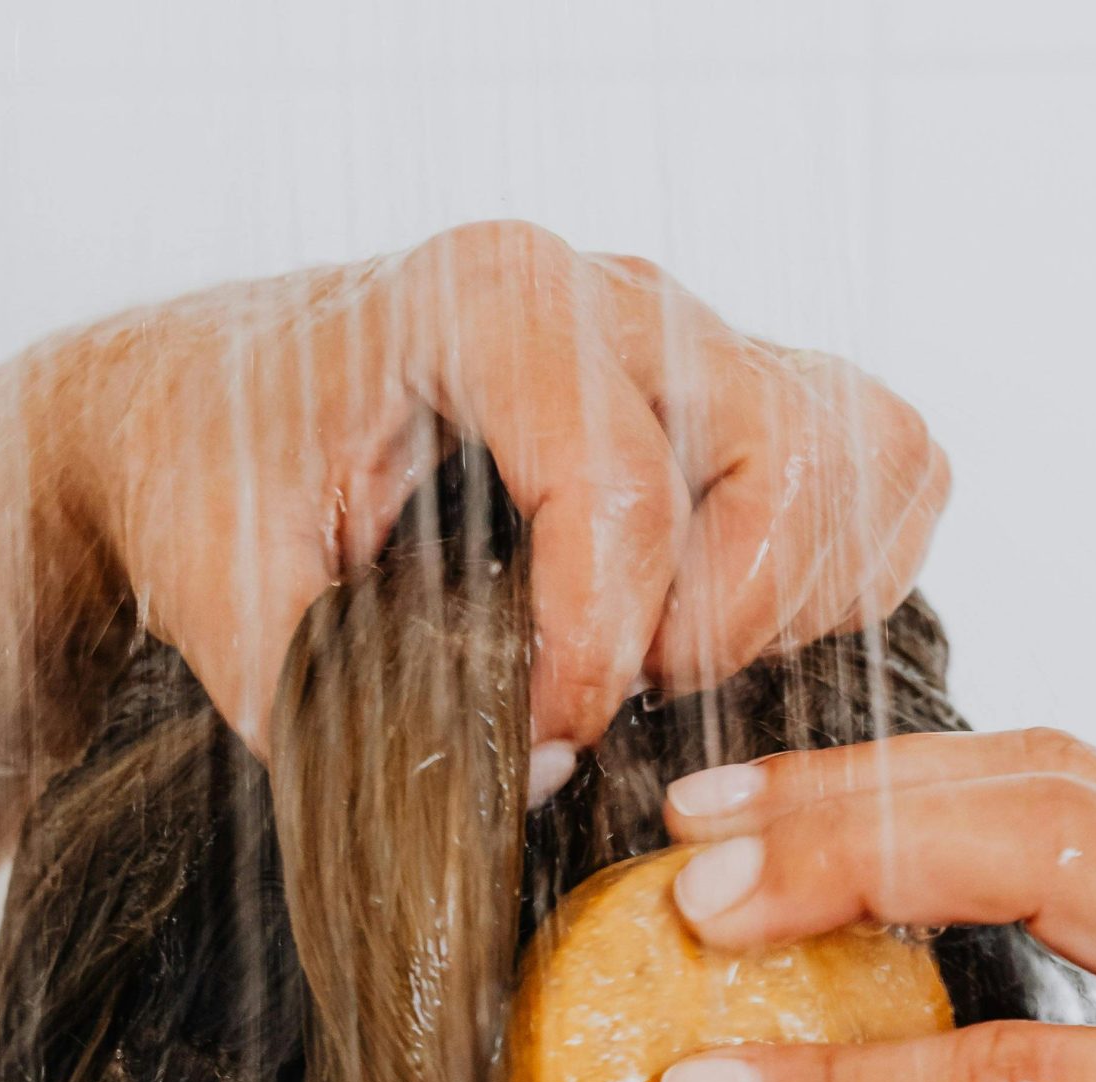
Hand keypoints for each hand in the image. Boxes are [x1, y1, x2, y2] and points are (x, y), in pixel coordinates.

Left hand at [40, 223, 948, 754]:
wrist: (212, 410)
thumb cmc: (224, 476)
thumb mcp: (225, 597)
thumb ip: (347, 702)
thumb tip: (530, 770)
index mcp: (482, 305)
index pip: (623, 483)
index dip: (601, 648)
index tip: (546, 728)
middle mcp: (611, 298)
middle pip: (779, 454)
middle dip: (718, 621)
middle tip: (619, 693)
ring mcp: (695, 338)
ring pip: (856, 455)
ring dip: (794, 598)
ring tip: (673, 662)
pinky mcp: (747, 393)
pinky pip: (883, 467)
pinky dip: (842, 570)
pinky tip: (733, 629)